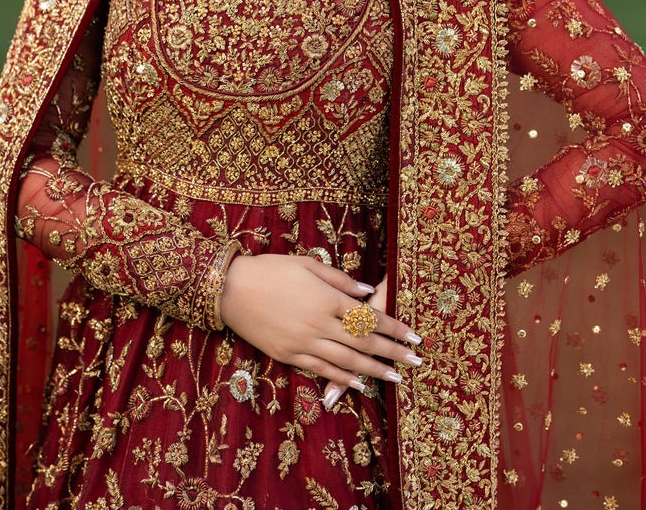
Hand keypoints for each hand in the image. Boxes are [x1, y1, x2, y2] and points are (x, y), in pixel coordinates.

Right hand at [220, 255, 420, 394]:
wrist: (230, 289)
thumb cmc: (270, 269)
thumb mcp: (306, 264)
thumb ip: (339, 279)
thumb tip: (366, 290)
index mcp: (326, 297)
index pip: (369, 316)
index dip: (394, 327)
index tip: (414, 336)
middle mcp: (319, 323)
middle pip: (363, 341)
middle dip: (393, 352)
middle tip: (417, 361)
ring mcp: (303, 342)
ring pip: (346, 360)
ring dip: (374, 370)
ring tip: (396, 378)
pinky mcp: (288, 354)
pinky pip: (321, 369)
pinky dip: (342, 378)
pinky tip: (359, 383)